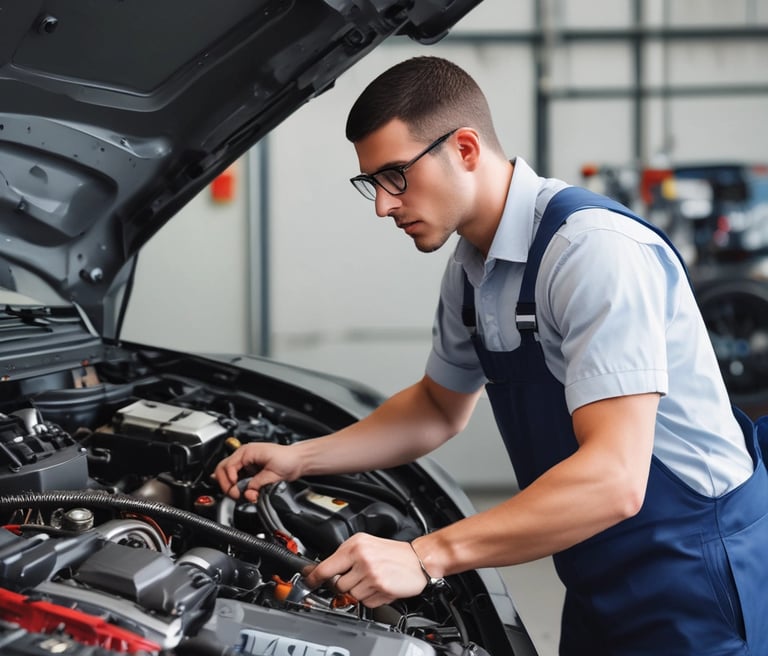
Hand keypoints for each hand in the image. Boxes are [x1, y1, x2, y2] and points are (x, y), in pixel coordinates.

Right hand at [213, 442, 302, 501]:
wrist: (298, 460)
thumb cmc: (288, 459)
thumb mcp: (273, 473)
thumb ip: (257, 483)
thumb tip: (247, 492)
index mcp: (247, 452)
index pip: (227, 466)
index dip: (230, 480)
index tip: (236, 490)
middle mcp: (244, 456)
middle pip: (222, 470)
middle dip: (226, 484)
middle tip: (235, 494)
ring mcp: (245, 463)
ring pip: (227, 475)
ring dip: (232, 487)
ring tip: (242, 495)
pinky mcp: (249, 470)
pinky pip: (237, 479)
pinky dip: (238, 487)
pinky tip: (245, 492)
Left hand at [303, 533, 428, 607]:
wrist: (418, 559)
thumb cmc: (392, 553)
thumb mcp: (366, 545)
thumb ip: (345, 556)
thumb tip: (325, 570)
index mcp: (356, 546)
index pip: (326, 566)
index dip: (314, 577)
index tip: (308, 582)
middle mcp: (362, 559)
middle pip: (337, 585)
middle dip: (345, 584)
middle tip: (358, 577)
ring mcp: (371, 575)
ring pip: (351, 595)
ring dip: (359, 591)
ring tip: (372, 579)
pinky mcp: (381, 589)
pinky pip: (365, 602)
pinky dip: (371, 598)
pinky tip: (380, 586)